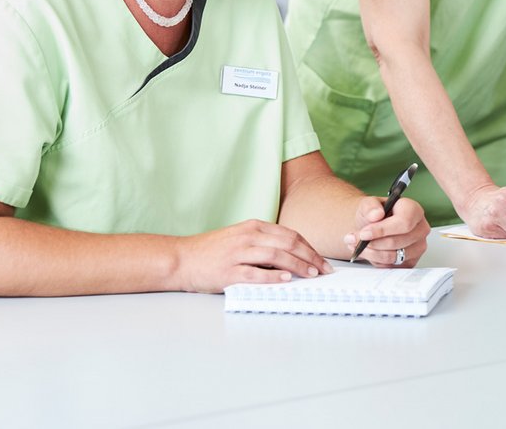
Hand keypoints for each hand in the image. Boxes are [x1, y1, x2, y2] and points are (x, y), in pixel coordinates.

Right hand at [176, 219, 331, 293]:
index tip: (322, 259)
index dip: (309, 247)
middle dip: (310, 256)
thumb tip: (291, 258)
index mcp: (253, 227)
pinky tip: (286, 279)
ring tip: (311, 274)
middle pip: (288, 243)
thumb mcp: (240, 239)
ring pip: (276, 256)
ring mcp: (238, 253)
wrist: (181, 258)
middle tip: (324, 269)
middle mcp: (248, 237)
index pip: (290, 235)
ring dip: (298, 265)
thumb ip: (263, 244)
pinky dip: (273, 275)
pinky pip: (255, 272)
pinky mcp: (228, 271)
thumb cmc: (211, 251)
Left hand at [342, 196, 429, 267]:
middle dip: (372, 243)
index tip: (364, 233)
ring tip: (357, 246)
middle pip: (396, 242)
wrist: (373, 227)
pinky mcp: (411, 262)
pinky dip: (376, 260)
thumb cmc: (375, 215)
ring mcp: (418, 247)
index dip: (382, 230)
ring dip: (371, 253)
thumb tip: (376, 214)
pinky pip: (391, 266)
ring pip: (392, 256)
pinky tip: (369, 252)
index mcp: (414, 210)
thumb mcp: (368, 205)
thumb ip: (371, 206)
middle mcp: (420, 229)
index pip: (403, 222)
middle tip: (354, 239)